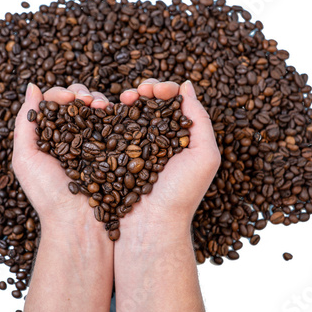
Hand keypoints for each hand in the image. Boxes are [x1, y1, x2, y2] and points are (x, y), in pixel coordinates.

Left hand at [14, 83, 114, 311]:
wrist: (79, 224)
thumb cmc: (48, 194)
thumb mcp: (25, 158)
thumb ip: (26, 122)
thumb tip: (32, 86)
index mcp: (50, 137)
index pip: (54, 105)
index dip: (61, 95)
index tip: (68, 99)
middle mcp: (72, 137)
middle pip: (78, 103)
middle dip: (82, 94)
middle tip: (86, 100)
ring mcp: (95, 143)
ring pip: (98, 110)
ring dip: (99, 100)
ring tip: (101, 105)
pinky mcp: (114, 150)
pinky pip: (116, 124)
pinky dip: (116, 112)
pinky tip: (114, 110)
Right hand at [119, 79, 220, 239]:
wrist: (150, 226)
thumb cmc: (181, 194)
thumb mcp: (205, 156)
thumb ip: (200, 119)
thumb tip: (187, 85)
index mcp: (181, 138)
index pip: (174, 103)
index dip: (165, 89)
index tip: (156, 90)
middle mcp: (159, 140)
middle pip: (151, 104)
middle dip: (144, 90)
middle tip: (137, 92)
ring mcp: (136, 148)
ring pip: (131, 113)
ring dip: (126, 99)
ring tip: (122, 99)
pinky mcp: (116, 156)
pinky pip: (112, 129)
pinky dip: (110, 115)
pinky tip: (106, 109)